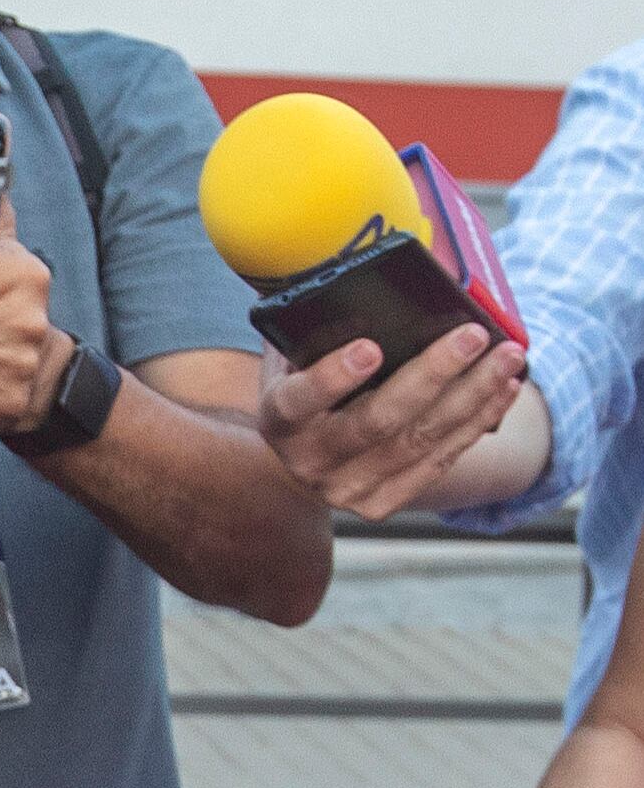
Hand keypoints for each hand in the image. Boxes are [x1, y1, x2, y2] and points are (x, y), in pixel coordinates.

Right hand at [254, 323, 526, 517]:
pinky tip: (504, 388)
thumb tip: (370, 284)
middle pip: (377, 422)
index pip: (298, 401)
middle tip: (472, 335)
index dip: (331, 378)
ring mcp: (346, 489)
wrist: (309, 452)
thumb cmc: (310, 385)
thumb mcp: (298, 358)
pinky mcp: (382, 503)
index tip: (370, 347)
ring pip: (419, 441)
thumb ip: (320, 331)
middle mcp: (307, 462)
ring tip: (508, 355)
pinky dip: (477, 421)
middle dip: (431, 375)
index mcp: (278, 420)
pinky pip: (440, 460)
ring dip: (473, 395)